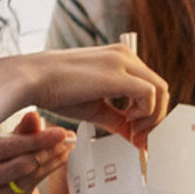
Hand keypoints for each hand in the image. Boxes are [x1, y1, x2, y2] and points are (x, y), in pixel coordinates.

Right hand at [0, 111, 72, 193]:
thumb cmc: (6, 165)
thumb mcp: (11, 145)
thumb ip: (21, 131)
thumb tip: (33, 116)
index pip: (3, 144)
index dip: (33, 138)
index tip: (58, 132)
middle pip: (15, 160)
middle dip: (45, 148)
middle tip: (67, 139)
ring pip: (25, 172)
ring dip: (51, 158)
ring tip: (66, 148)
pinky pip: (28, 185)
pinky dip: (48, 170)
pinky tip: (59, 161)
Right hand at [24, 43, 168, 143]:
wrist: (33, 79)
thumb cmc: (56, 92)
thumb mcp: (94, 108)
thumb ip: (117, 120)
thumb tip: (134, 137)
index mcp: (120, 59)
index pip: (150, 86)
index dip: (150, 114)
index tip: (136, 134)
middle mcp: (125, 56)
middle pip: (161, 88)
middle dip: (156, 118)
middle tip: (139, 137)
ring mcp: (123, 62)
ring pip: (161, 90)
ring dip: (153, 117)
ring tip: (133, 131)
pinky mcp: (118, 75)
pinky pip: (150, 94)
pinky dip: (146, 114)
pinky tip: (128, 122)